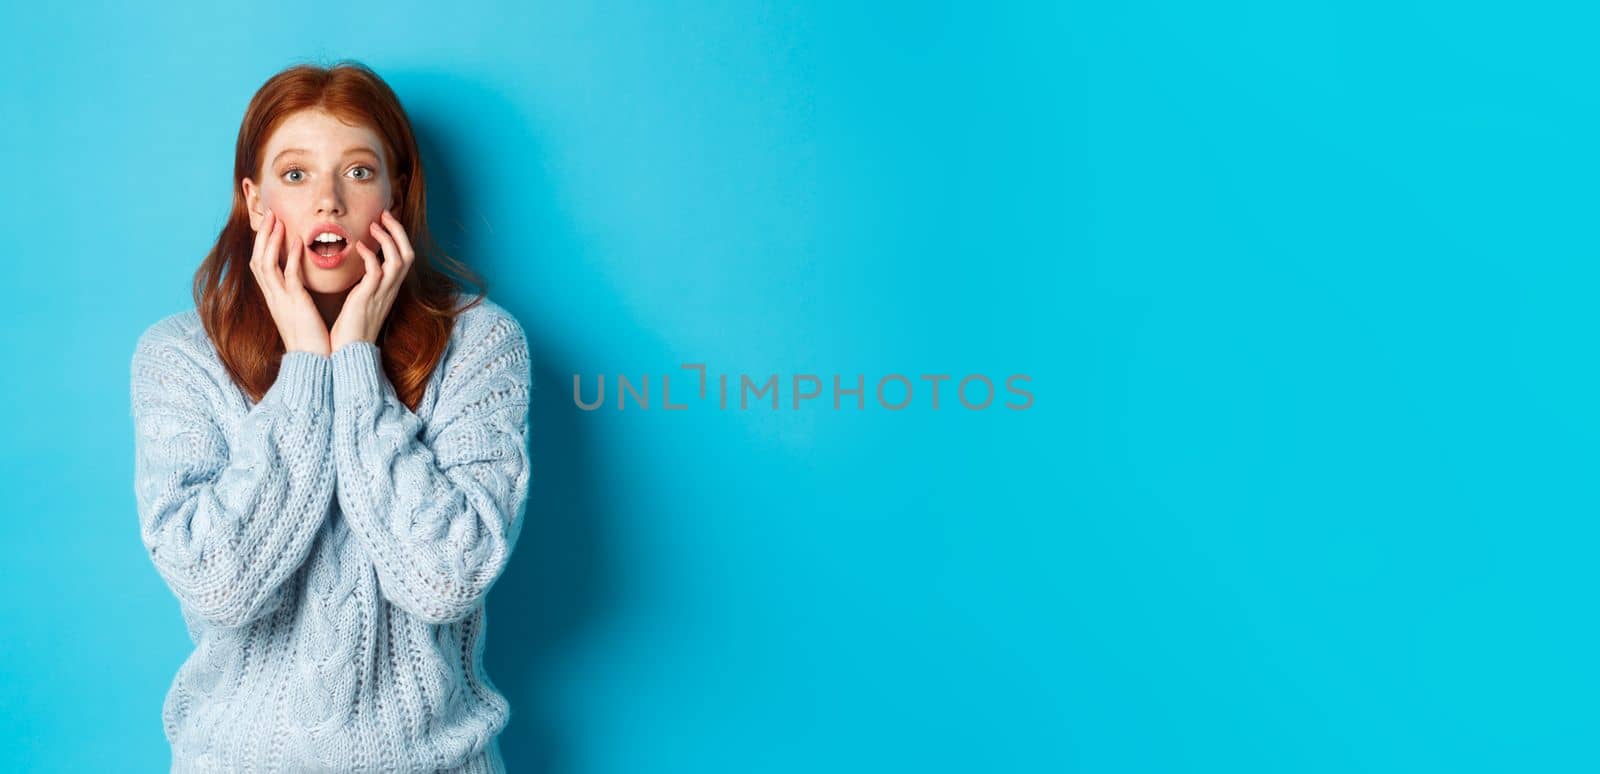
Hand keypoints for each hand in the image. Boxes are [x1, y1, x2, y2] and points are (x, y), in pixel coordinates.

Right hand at [251, 208, 331, 356]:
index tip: (270, 224)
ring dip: (271, 240)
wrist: (313, 361)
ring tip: (278, 220)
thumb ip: (298, 295)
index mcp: (274, 297)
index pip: (261, 264)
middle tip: (270, 213)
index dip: (263, 243)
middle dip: (262, 235)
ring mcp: (281, 299)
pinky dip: (290, 257)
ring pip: (266, 263)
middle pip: (257, 259)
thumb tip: (301, 284)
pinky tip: (296, 241)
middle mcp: (273, 296)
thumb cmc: (311, 339)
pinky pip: (288, 276)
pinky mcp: (294, 303)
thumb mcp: (301, 312)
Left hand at [331, 210, 415, 352]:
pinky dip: (370, 255)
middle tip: (384, 214)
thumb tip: (357, 268)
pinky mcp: (369, 297)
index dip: (398, 237)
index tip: (383, 221)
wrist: (349, 351)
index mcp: (390, 288)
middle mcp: (391, 289)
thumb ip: (364, 283)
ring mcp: (382, 293)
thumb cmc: (350, 329)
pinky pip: (376, 271)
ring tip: (374, 225)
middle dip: (398, 231)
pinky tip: (358, 246)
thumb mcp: (361, 300)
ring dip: (388, 239)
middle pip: (408, 253)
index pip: (404, 257)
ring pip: (398, 259)